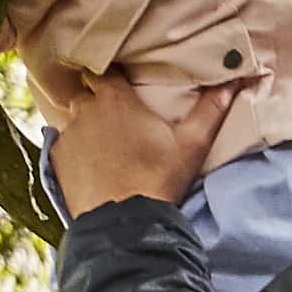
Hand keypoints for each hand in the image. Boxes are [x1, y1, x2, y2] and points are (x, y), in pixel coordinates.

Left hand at [46, 64, 231, 216]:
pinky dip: (75, 150)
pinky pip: (63, 145)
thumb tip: (235, 81)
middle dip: (98, 99)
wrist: (125, 222)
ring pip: (73, 119)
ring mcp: (67, 134)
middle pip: (86, 93)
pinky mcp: (56, 160)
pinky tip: (91, 164)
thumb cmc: (159, 178)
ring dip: (86, 125)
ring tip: (104, 143)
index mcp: (114, 98)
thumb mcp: (192, 143)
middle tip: (117, 116)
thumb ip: (212, 109)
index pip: (103, 70)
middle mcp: (85, 110)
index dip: (110, 75)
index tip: (121, 82)